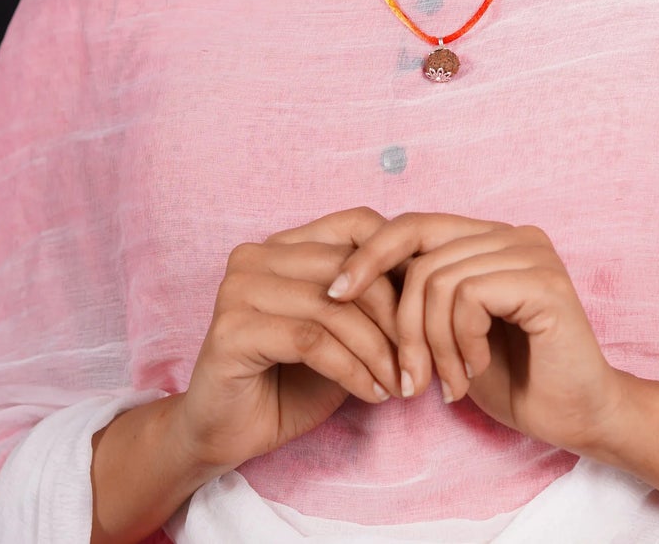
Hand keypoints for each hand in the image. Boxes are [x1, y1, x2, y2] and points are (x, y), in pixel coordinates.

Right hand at [174, 206, 402, 472]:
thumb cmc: (290, 383)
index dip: (399, 263)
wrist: (226, 434)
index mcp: (283, 244)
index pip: (357, 224)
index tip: (427, 312)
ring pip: (334, 307)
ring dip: (378, 351)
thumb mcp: (343, 335)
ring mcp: (238, 288)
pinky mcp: (231, 328)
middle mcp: (256, 255)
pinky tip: (372, 394)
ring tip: (400, 384)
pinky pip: (312, 341)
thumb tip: (431, 281)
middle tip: (420, 360)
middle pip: (350, 267)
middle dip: (395, 317)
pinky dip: (352, 370)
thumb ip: (371, 303)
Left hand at [327, 212, 628, 455]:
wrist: (578, 418)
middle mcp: (511, 233)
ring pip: (439, 280)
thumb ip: (420, 297)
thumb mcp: (450, 333)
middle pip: (419, 255)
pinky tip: (475, 368)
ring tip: (447, 382)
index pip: (413, 225)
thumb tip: (350, 276)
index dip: (369, 254)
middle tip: (409, 378)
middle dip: (401, 324)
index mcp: (488, 238)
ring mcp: (531, 251)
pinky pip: (468, 295)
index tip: (333, 295)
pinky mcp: (544, 280)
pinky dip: (460, 341)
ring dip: (432, 344)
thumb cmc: (514, 379)